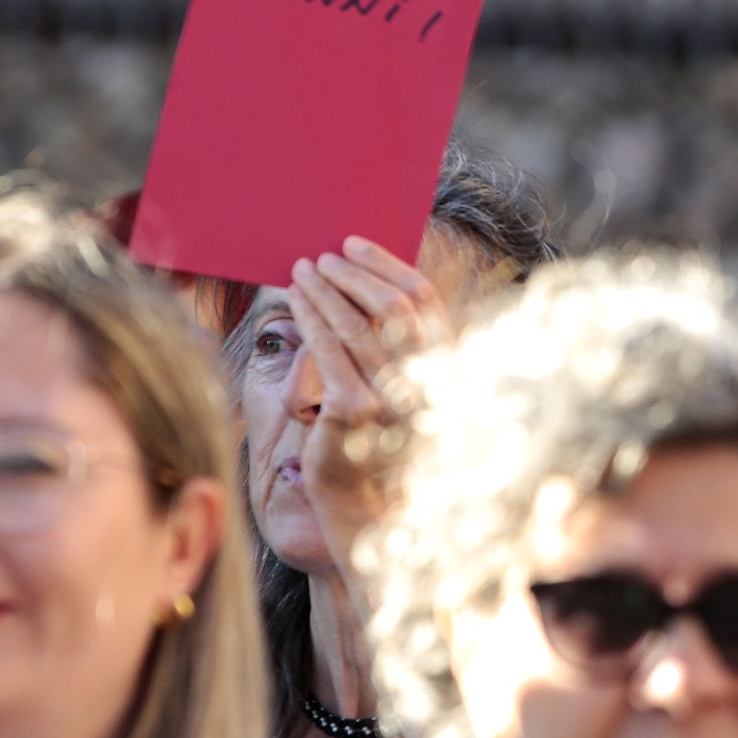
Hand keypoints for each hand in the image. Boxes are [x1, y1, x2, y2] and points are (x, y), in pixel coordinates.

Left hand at [284, 236, 453, 505]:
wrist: (359, 493)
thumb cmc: (372, 429)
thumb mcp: (394, 380)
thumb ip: (391, 338)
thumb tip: (359, 278)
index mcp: (443, 363)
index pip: (423, 299)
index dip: (388, 265)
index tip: (356, 244)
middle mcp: (426, 377)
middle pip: (391, 307)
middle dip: (353, 274)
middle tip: (324, 256)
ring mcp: (392, 395)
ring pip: (355, 324)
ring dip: (325, 290)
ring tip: (302, 270)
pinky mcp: (353, 409)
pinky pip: (327, 349)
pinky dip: (309, 317)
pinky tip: (294, 301)